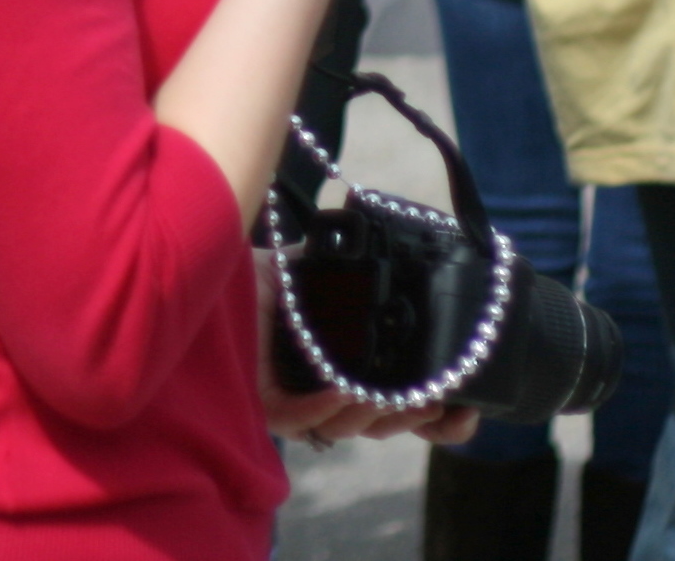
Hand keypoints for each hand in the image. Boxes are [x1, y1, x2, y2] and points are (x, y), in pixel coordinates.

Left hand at [258, 254, 481, 446]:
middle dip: (414, 419)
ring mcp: (293, 402)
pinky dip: (323, 408)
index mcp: (344, 370)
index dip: (440, 421)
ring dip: (374, 415)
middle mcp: (322, 392)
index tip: (470, 407)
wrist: (203, 270)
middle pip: (380, 427)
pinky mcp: (261, 402)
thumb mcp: (311, 272)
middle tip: (438, 401)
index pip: (401, 408)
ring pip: (345, 429)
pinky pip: (298, 420)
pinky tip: (342, 392)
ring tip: (390, 396)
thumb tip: (382, 246)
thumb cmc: (254, 278)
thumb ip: (346, 266)